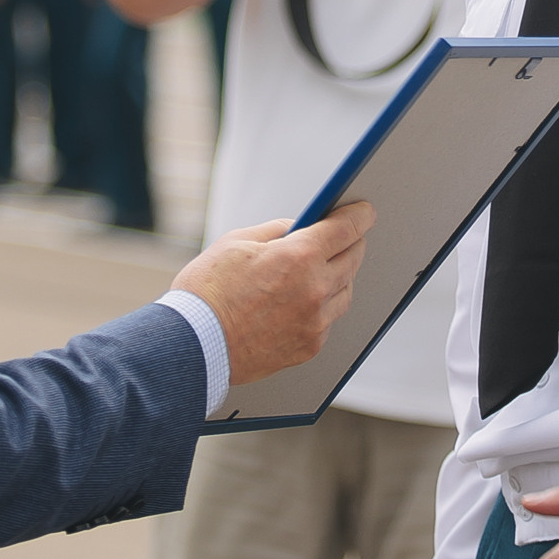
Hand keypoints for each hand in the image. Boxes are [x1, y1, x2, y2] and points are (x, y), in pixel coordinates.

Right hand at [173, 202, 374, 387]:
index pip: (347, 228)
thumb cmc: (207, 293)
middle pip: (353, 259)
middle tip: (343, 236)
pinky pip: (328, 319)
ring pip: (345, 291)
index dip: (360, 215)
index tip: (364, 211)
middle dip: (351, 242)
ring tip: (322, 268)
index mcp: (298, 257)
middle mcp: (315, 290)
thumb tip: (299, 227)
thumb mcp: (236, 242)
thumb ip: (276, 231)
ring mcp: (315, 322)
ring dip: (339, 276)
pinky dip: (323, 306)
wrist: (193, 347)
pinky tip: (305, 299)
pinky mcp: (309, 347)